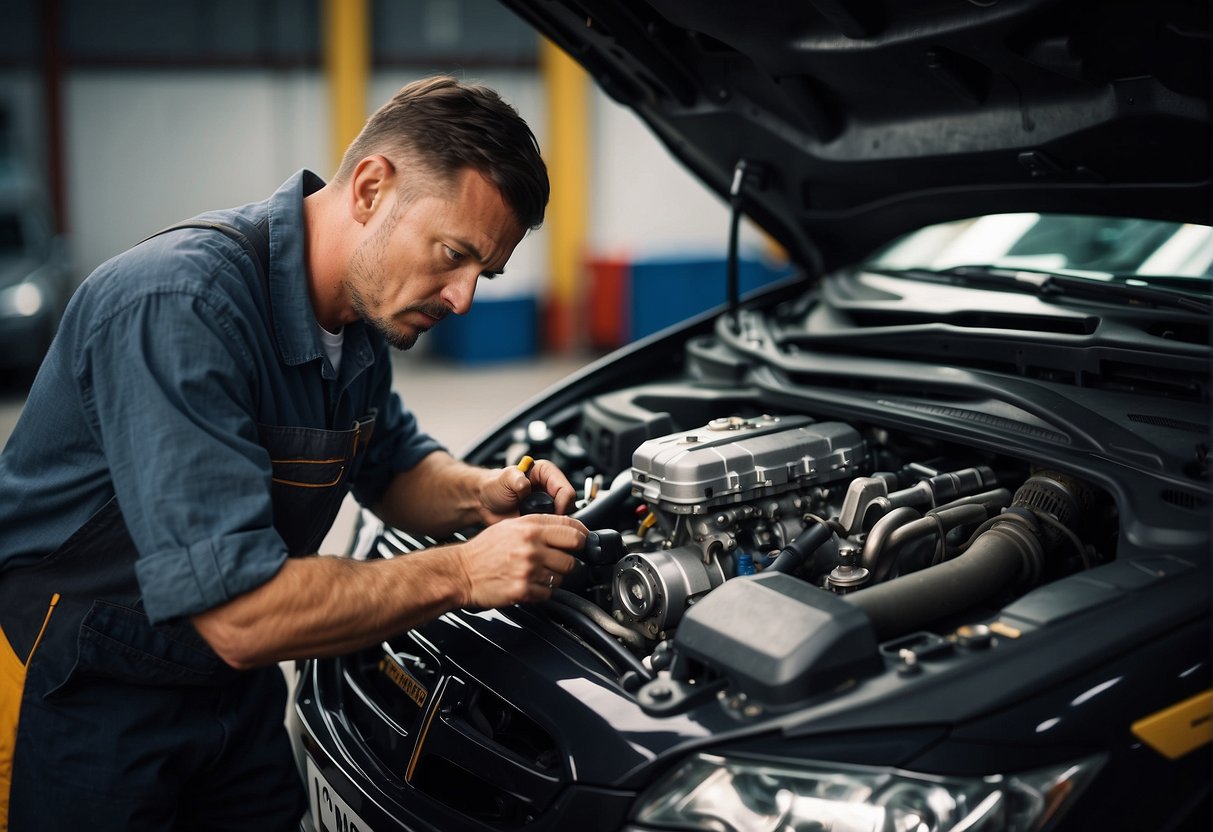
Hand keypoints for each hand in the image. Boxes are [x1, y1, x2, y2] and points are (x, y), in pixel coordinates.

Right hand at [452, 514, 587, 606]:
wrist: (461, 571)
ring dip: (554, 578)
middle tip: (557, 562)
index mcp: (529, 528)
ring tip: (538, 574)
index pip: (572, 531)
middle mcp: (531, 547)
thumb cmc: (484, 550)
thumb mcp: (510, 527)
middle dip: (568, 561)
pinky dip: (542, 591)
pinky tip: (529, 585)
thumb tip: (566, 528)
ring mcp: (528, 569)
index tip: (584, 542)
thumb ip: (538, 525)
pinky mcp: (523, 589)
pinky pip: (548, 593)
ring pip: (561, 577)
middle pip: (572, 557)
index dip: (582, 538)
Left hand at [478, 458, 576, 522]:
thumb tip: (526, 486)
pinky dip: (545, 531)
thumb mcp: (503, 478)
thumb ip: (515, 479)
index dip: (562, 504)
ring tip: (535, 525)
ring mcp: (547, 504)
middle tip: (542, 522)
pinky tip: (534, 530)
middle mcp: (550, 488)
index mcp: (546, 473)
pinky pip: (552, 528)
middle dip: (558, 517)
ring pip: (563, 519)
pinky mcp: (543, 518)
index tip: (552, 514)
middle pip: (569, 507)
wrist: (484, 503)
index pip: (567, 491)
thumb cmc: (494, 486)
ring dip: (551, 525)